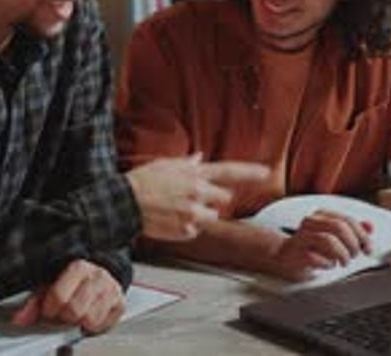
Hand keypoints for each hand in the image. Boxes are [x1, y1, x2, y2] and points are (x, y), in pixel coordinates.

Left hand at [11, 260, 124, 333]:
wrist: (102, 273)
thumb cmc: (74, 281)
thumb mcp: (51, 285)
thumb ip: (34, 303)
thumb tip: (19, 320)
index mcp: (78, 267)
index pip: (58, 296)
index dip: (50, 310)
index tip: (49, 311)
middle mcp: (96, 276)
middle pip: (74, 311)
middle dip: (65, 318)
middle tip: (64, 315)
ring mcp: (110, 289)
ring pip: (89, 320)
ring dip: (80, 323)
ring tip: (78, 314)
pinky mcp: (120, 303)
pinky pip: (103, 326)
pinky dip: (94, 327)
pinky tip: (90, 316)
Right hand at [127, 154, 268, 240]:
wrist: (124, 203)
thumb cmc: (142, 181)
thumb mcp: (165, 164)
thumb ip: (186, 163)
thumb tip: (199, 158)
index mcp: (195, 174)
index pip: (229, 171)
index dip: (250, 172)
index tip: (266, 172)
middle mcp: (198, 193)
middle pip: (222, 198)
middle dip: (212, 198)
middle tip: (190, 196)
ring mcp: (193, 214)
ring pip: (211, 217)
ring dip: (200, 214)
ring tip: (177, 209)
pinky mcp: (186, 231)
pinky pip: (195, 230)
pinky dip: (186, 226)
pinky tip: (170, 219)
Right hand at [274, 210, 372, 281]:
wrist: (284, 256)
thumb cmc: (311, 246)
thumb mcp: (334, 235)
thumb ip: (352, 230)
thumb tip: (370, 226)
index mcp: (321, 215)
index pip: (347, 219)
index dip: (362, 235)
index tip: (368, 248)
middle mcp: (311, 222)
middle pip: (339, 228)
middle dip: (353, 244)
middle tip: (355, 255)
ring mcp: (302, 237)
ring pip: (329, 241)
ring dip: (342, 255)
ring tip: (344, 261)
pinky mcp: (297, 253)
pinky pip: (317, 258)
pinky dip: (328, 264)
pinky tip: (328, 265)